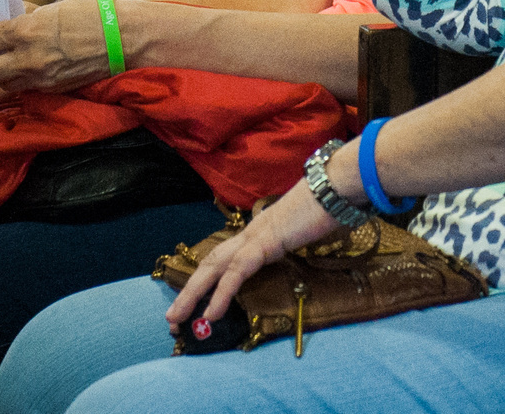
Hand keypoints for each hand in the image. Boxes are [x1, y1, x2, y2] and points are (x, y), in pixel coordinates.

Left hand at [0, 0, 113, 104]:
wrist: (125, 40)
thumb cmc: (93, 14)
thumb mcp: (54, 7)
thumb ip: (27, 14)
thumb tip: (8, 16)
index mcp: (28, 30)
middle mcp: (28, 58)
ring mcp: (39, 78)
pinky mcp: (50, 90)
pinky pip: (19, 90)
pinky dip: (6, 85)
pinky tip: (0, 79)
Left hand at [164, 177, 340, 330]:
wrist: (334, 186)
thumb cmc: (324, 208)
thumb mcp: (301, 234)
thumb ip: (289, 244)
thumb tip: (287, 254)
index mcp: (256, 234)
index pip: (223, 260)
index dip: (205, 281)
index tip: (193, 305)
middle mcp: (249, 234)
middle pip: (210, 263)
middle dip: (188, 291)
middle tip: (171, 317)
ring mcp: (256, 236)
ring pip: (215, 266)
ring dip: (193, 293)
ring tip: (178, 317)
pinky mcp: (265, 241)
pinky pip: (238, 271)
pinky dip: (222, 293)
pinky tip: (212, 313)